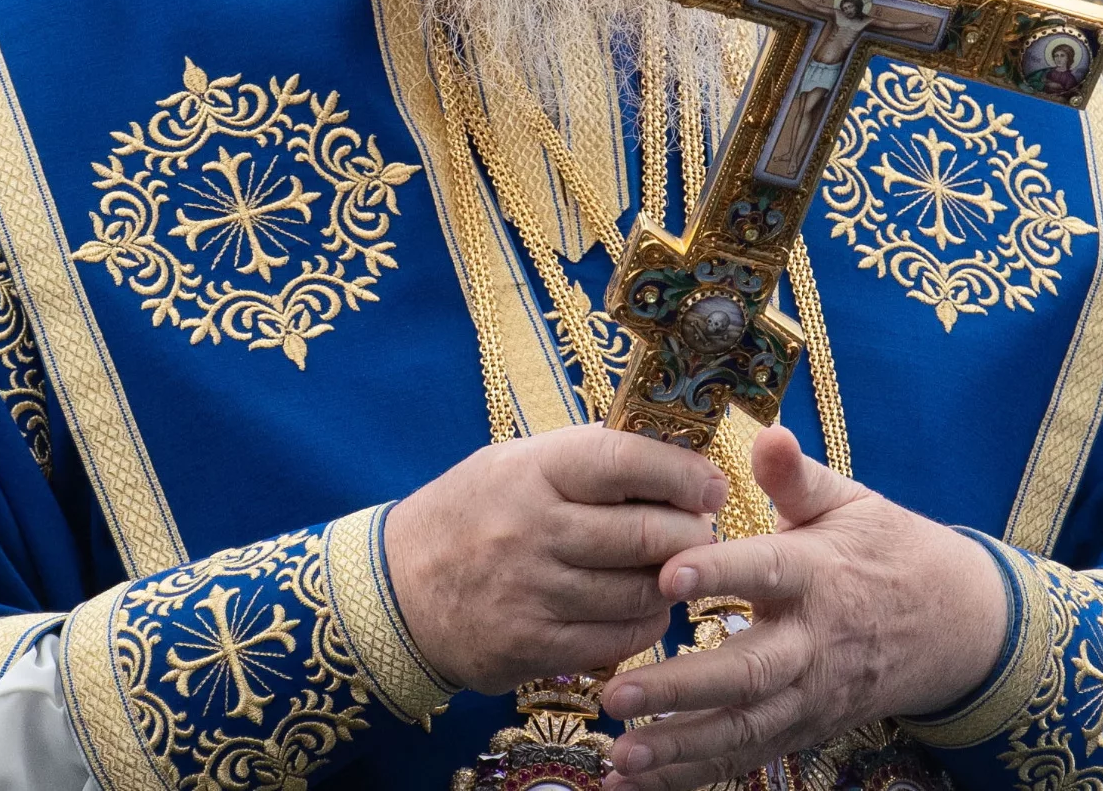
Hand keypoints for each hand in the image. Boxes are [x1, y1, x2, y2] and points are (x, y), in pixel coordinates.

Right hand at [384, 425, 729, 695]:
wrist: (394, 591)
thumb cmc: (475, 514)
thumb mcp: (518, 463)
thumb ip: (588, 458)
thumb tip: (675, 455)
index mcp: (533, 471)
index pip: (625, 461)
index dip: (681, 473)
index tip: (708, 486)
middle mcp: (533, 530)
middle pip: (644, 534)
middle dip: (691, 534)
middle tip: (701, 532)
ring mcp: (531, 593)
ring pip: (639, 592)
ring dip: (674, 582)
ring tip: (677, 569)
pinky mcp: (529, 647)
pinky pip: (616, 641)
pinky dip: (646, 625)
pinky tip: (646, 609)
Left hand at [597, 426, 1009, 790]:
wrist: (949, 623)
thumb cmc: (884, 550)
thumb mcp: (849, 501)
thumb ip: (797, 476)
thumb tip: (768, 430)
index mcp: (821, 573)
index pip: (768, 571)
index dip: (719, 573)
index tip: (665, 573)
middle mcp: (816, 643)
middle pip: (750, 672)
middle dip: (682, 687)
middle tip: (617, 691)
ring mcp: (812, 696)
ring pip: (745, 729)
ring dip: (680, 747)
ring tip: (620, 755)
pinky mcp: (804, 729)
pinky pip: (746, 758)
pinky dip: (692, 775)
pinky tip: (636, 782)